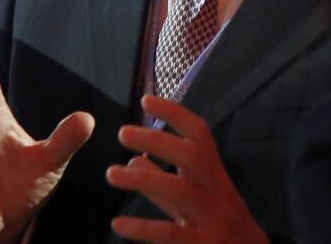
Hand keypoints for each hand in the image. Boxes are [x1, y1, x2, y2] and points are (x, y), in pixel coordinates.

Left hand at [106, 95, 267, 243]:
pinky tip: (118, 224)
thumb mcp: (195, 197)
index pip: (200, 135)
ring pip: (181, 192)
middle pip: (193, 157)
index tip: (146, 101)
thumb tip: (134, 160)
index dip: (175, 114)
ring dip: (144, 180)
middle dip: (159, 141)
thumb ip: (165, 180)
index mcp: (214, 174)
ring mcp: (211, 218)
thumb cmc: (219, 223)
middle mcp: (216, 191)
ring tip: (111, 173)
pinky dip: (143, 229)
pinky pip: (171, 234)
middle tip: (123, 133)